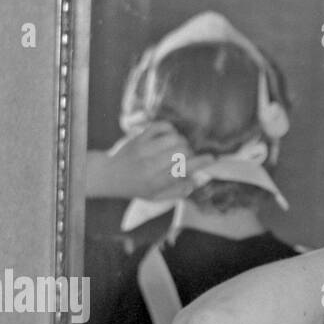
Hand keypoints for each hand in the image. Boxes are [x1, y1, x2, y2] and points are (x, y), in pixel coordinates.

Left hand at [86, 123, 214, 200]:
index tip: (212, 158)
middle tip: (187, 157)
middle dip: (190, 153)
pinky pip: (161, 126)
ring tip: (178, 147)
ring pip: (174, 138)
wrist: (110, 175)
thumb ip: (177, 191)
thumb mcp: (157, 197)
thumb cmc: (137, 187)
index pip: (184, 169)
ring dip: (182, 141)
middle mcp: (152, 165)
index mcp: (158, 181)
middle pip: (182, 151)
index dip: (201, 162)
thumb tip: (196, 181)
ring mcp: (145, 149)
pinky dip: (170, 129)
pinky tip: (170, 136)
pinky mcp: (140, 137)